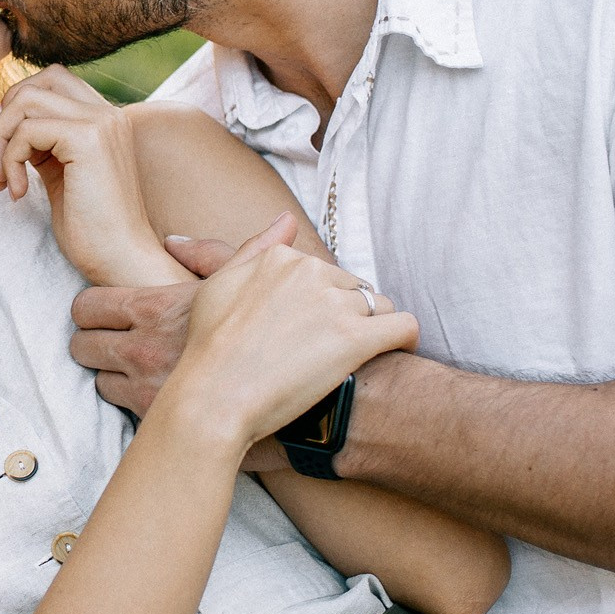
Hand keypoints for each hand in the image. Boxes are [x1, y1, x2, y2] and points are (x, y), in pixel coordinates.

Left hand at [0, 66, 177, 285]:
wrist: (122, 260)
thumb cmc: (91, 229)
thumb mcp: (61, 174)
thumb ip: (42, 143)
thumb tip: (4, 120)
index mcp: (105, 119)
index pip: (52, 80)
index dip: (17, 107)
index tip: (5, 150)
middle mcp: (107, 114)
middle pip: (36, 83)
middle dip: (3, 119)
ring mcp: (101, 123)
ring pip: (26, 102)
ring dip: (1, 141)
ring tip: (5, 181)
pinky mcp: (88, 140)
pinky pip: (26, 131)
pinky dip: (10, 160)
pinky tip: (21, 194)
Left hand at [72, 230, 292, 473]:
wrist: (305, 401)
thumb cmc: (282, 338)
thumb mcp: (249, 280)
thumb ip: (211, 255)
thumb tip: (179, 238)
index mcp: (158, 308)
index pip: (87, 305)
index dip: (89, 310)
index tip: (99, 314)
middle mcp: (143, 348)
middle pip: (80, 344)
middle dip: (91, 343)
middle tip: (108, 344)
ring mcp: (147, 389)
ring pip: (97, 381)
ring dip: (112, 377)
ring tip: (136, 374)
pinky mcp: (159, 423)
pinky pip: (121, 412)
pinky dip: (132, 404)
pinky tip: (155, 398)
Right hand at [166, 231, 418, 449]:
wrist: (214, 396)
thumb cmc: (208, 347)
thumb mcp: (220, 284)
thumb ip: (255, 248)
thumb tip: (286, 218)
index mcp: (280, 258)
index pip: (323, 271)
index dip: (319, 302)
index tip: (308, 330)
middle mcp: (309, 272)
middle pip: (352, 287)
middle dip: (346, 314)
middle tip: (327, 350)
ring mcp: (334, 305)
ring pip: (380, 305)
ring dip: (372, 327)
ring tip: (357, 356)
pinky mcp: (355, 339)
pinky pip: (404, 326)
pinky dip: (406, 338)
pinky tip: (398, 351)